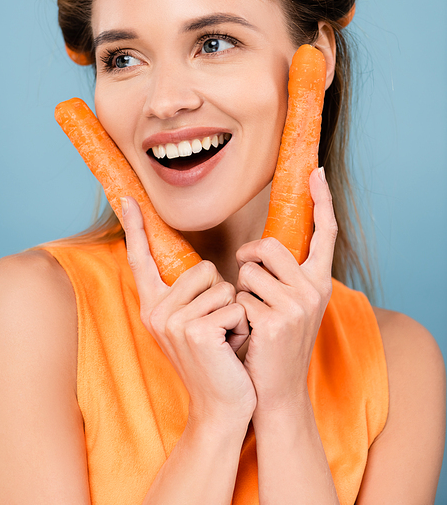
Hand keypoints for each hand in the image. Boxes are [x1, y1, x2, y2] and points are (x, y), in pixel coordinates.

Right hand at [122, 196, 256, 429]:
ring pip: (224, 287)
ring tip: (225, 341)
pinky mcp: (196, 330)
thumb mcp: (195, 323)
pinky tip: (231, 350)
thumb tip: (204, 268)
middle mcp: (156, 310)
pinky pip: (235, 305)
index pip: (142, 258)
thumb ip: (190, 295)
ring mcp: (173, 321)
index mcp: (153, 304)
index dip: (134, 226)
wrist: (222, 407)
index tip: (126, 196)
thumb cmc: (216, 359)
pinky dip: (242, 326)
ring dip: (235, 313)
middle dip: (223, 297)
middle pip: (206, 269)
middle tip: (217, 331)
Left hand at [235, 168, 335, 413]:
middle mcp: (315, 290)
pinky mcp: (274, 321)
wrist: (275, 389)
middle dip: (248, 255)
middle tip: (244, 272)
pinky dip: (234, 310)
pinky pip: (240, 295)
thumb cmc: (275, 341)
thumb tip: (261, 245)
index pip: (325, 233)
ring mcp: (297, 306)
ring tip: (249, 314)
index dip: (322, 200)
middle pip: (271, 245)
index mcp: (320, 281)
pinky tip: (246, 333)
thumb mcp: (290, 303)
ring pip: (249, 269)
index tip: (317, 171)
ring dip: (240, 288)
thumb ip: (285, 274)